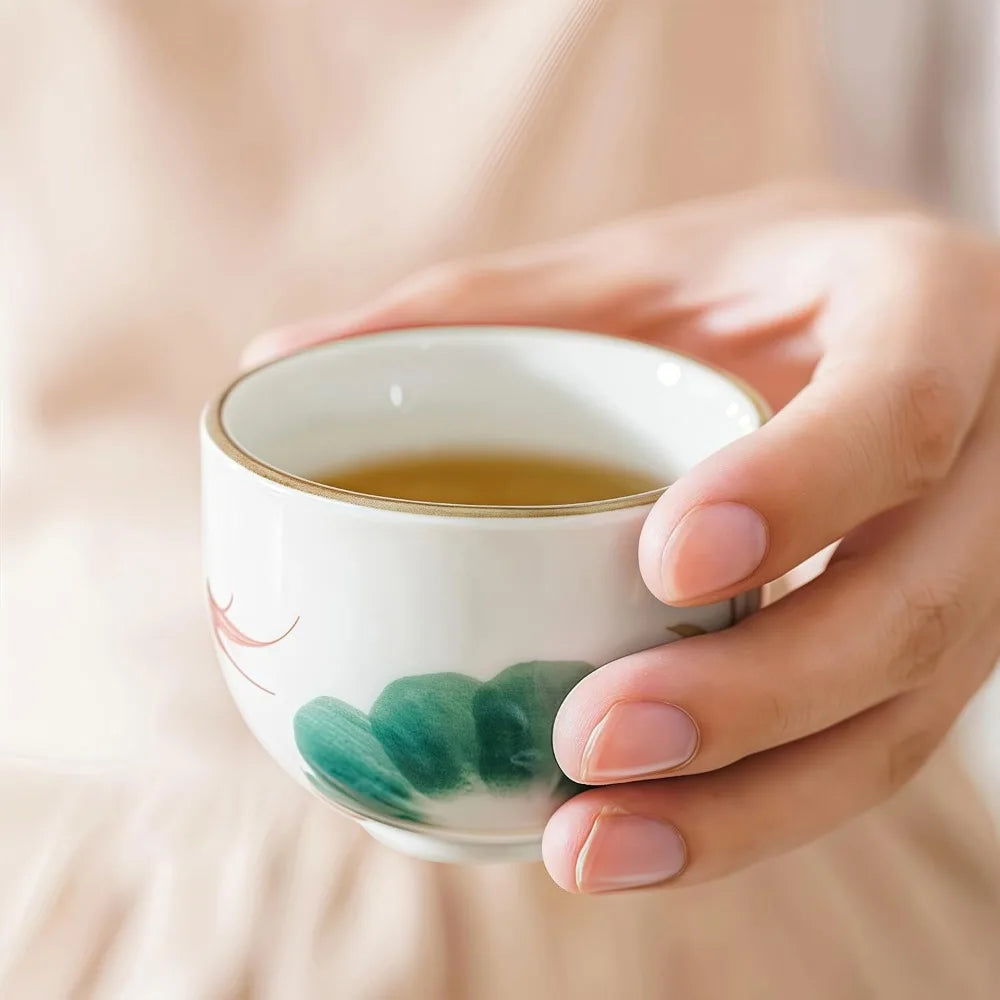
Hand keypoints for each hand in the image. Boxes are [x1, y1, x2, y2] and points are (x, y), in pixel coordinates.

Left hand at [249, 182, 999, 893]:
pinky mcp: (927, 653)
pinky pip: (861, 752)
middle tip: (591, 743)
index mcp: (926, 318)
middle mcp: (981, 465)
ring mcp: (972, 575)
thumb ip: (485, 305)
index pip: (897, 413)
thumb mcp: (647, 265)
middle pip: (907, 613)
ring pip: (893, 722)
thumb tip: (276, 360)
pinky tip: (638, 838)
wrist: (886, 324)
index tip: (660, 564)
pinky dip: (754, 811)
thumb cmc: (758, 285)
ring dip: (751, 808)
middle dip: (754, 698)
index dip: (796, 491)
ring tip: (589, 846)